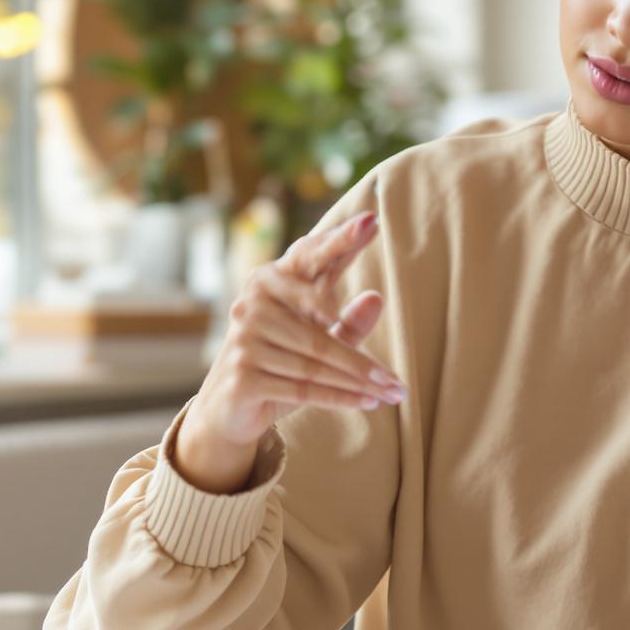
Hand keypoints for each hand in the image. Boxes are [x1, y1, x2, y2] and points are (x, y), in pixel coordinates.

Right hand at [176, 209, 403, 493]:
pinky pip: (302, 388)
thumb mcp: (316, 343)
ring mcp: (244, 339)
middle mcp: (252, 304)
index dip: (340, 240)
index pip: (310, 258)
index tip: (371, 221)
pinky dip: (339, 398)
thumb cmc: (278, 366)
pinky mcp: (243, 375)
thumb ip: (346, 323)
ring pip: (316, 364)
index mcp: (270, 281)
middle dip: (363, 361)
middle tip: (400, 381)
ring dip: (358, 384)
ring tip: (394, 394)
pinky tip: (368, 403)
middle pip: (321, 330)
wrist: (228, 408)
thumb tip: (378, 297)